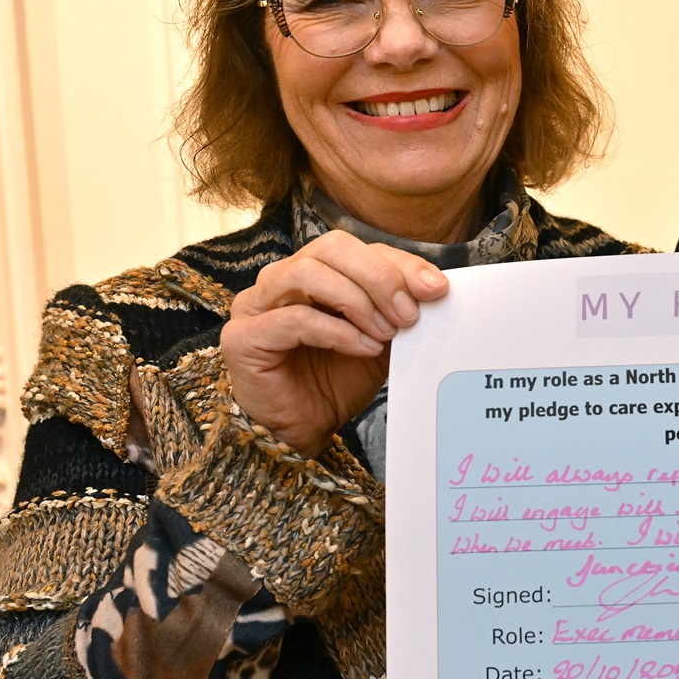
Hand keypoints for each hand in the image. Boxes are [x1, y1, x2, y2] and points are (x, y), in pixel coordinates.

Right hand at [219, 230, 448, 456]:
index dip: (398, 263)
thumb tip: (433, 289)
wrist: (303, 429)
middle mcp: (280, 280)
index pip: (357, 248)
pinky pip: (293, 318)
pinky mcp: (243, 337)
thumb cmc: (336, 380)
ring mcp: (256, 305)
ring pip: (307, 273)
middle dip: (379, 276)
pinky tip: (363, 347)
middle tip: (408, 312)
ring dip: (356, 300)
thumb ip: (397, 310)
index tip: (435, 288)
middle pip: (330, 248)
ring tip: (386, 331)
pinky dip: (337, 330)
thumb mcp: (379, 338)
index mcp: (313, 271)